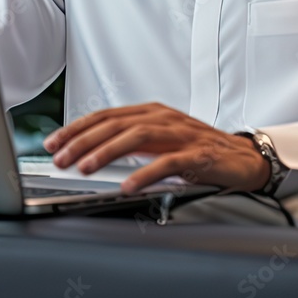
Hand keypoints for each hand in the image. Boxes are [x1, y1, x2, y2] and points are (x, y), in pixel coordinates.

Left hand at [43, 102, 270, 194]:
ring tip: (85, 168)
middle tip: (61, 157)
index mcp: (151, 112)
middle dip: (83, 140)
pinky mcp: (198, 155)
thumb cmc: (198, 150)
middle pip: (116, 123)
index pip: (106, 115)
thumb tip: (90, 154)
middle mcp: (163, 118)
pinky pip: (167, 163)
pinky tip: (128, 185)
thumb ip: (131, 143)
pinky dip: (145, 173)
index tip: (54, 142)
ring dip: (107, 152)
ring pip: (137, 136)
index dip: (77, 128)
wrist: (243, 158)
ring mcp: (181, 134)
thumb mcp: (160, 141)